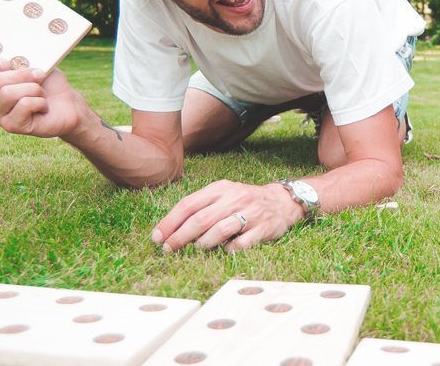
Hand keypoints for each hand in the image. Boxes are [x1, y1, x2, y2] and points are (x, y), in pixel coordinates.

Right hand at [0, 59, 83, 137]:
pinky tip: (43, 108)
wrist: (68, 105)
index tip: (8, 62)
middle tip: (38, 76)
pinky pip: (24, 105)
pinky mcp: (11, 127)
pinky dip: (40, 101)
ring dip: (34, 89)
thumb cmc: (49, 84)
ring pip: (8, 93)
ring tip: (41, 95)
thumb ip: (16, 58)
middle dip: (21, 75)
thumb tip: (8, 56)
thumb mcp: (32, 63)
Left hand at [152, 180, 304, 253]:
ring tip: (196, 249)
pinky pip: (241, 244)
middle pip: (201, 219)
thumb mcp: (223, 194)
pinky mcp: (263, 229)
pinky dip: (229, 249)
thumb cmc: (244, 200)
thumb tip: (171, 229)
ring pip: (220, 230)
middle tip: (168, 249)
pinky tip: (224, 250)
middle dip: (180, 236)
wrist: (282, 201)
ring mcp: (250, 213)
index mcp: (220, 188)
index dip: (170, 222)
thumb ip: (201, 207)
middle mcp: (234, 198)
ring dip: (203, 243)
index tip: (157, 237)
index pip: (189, 204)